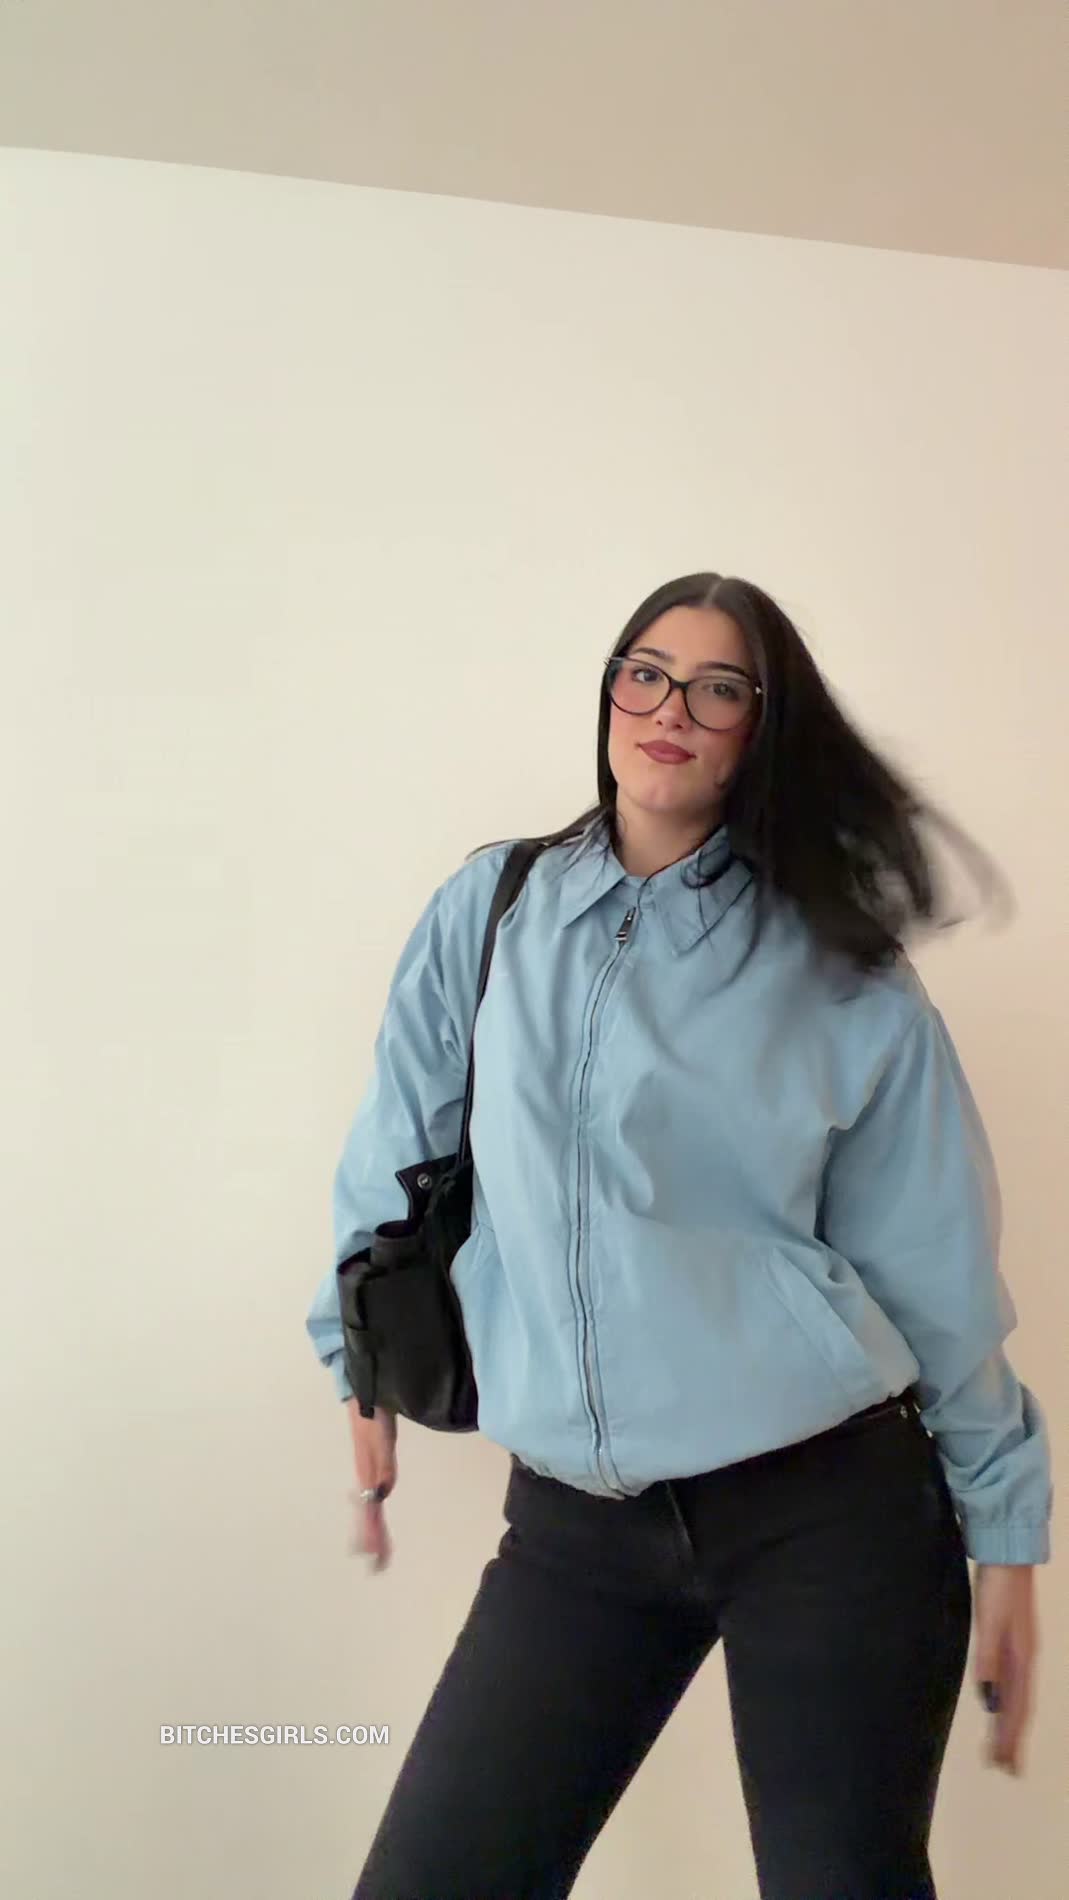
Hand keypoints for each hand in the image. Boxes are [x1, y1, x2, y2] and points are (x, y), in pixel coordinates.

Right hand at [345, 1400, 397, 1573]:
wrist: (366, 1389)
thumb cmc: (372, 1409)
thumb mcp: (380, 1434)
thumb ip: (383, 1462)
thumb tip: (381, 1494)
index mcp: (367, 1472)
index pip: (370, 1511)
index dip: (373, 1535)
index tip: (376, 1558)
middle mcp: (366, 1473)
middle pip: (369, 1513)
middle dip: (373, 1538)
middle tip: (378, 1565)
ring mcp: (369, 1467)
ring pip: (370, 1504)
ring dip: (374, 1527)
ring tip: (377, 1550)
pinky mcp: (373, 1460)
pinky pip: (372, 1491)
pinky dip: (373, 1509)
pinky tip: (375, 1509)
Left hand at [972, 1563, 1038, 1774]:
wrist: (1007, 1552)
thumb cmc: (998, 1587)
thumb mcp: (991, 1622)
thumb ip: (989, 1660)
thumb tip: (990, 1703)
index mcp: (1022, 1658)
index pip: (1016, 1708)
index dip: (1010, 1738)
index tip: (1003, 1767)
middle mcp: (1024, 1659)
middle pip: (1019, 1707)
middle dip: (1011, 1739)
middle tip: (1003, 1769)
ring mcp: (1019, 1649)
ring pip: (1016, 1695)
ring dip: (1009, 1723)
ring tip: (1001, 1748)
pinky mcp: (1011, 1638)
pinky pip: (1010, 1680)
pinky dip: (1005, 1700)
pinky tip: (997, 1703)